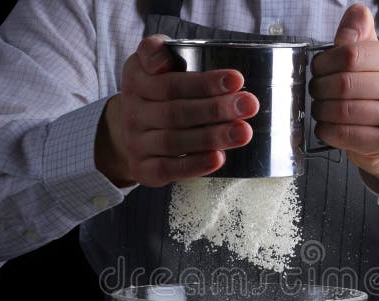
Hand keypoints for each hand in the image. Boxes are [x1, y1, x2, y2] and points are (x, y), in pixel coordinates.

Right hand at [95, 34, 259, 186]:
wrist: (129, 131)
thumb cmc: (154, 93)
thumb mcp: (150, 63)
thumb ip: (157, 51)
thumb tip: (165, 59)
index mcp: (136, 81)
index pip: (169, 83)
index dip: (204, 83)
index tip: (237, 80)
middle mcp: (132, 113)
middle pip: (175, 113)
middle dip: (216, 109)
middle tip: (250, 105)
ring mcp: (136, 143)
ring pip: (173, 141)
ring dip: (211, 137)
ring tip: (244, 132)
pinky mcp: (143, 170)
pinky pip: (167, 169)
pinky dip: (194, 165)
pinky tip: (218, 158)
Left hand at [310, 4, 378, 189]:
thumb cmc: (377, 96)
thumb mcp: (371, 60)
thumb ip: (359, 36)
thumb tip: (356, 13)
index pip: (352, 54)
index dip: (325, 63)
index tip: (317, 69)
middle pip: (346, 83)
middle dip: (319, 88)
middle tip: (315, 91)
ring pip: (344, 110)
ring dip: (321, 111)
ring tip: (319, 109)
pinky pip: (348, 134)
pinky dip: (328, 131)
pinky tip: (326, 127)